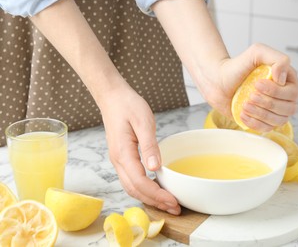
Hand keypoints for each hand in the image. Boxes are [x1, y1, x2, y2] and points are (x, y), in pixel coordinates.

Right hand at [99, 82, 180, 214]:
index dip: (157, 195)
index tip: (173, 201)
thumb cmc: (128, 105)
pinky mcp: (122, 158)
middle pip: (135, 190)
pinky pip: (132, 180)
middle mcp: (118, 161)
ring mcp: (118, 161)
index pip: (140, 182)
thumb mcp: (143, 121)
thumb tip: (155, 168)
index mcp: (123, 153)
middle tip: (175, 208)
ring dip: (150, 198)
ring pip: (132, 187)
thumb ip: (149, 145)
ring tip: (168, 203)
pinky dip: (144, 189)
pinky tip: (156, 189)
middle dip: (155, 202)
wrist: (112, 97)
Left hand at [199, 43, 297, 131]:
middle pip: (289, 108)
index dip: (276, 91)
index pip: (293, 93)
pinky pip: (266, 128)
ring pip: (279, 120)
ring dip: (261, 114)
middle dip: (267, 103)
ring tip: (245, 104)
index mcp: (288, 80)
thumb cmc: (238, 65)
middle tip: (250, 95)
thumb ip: (277, 58)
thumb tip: (283, 78)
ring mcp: (275, 110)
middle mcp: (285, 96)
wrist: (218, 80)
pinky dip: (255, 123)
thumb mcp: (257, 52)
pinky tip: (243, 113)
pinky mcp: (263, 120)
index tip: (257, 84)